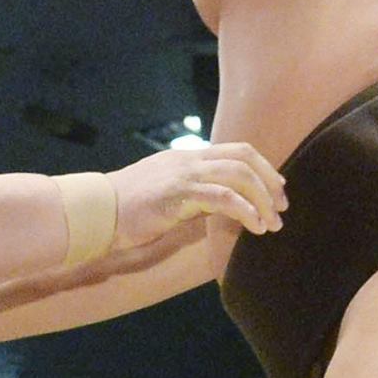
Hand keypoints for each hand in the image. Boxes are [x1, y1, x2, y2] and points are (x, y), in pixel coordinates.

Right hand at [108, 141, 284, 249]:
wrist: (95, 211)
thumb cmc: (126, 210)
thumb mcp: (165, 195)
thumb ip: (192, 194)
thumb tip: (219, 207)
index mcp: (188, 157)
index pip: (236, 151)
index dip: (263, 168)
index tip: (277, 191)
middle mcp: (189, 159)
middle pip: (244, 157)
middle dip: (270, 182)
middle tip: (282, 208)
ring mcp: (183, 174)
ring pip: (238, 174)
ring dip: (262, 200)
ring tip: (272, 224)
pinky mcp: (178, 193)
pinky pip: (222, 197)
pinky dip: (245, 210)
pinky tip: (254, 226)